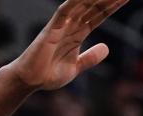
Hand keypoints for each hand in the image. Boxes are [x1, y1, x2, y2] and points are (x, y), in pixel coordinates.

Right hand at [5, 0, 130, 91]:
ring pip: (81, 6)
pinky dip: (73, 3)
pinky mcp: (51, 29)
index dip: (111, 7)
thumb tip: (106, 48)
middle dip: (107, 0)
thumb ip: (90, 57)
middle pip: (92, 8)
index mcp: (77, 34)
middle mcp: (70, 26)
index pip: (97, 16)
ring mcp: (61, 26)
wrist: (31, 80)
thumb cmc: (48, 72)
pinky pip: (63, 12)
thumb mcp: (77, 66)